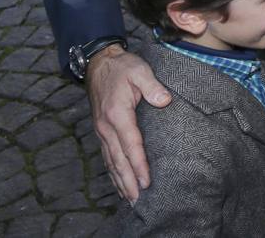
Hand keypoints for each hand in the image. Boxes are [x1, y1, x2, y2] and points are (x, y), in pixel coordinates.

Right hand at [87, 45, 171, 201]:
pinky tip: (120, 182)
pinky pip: (106, 156)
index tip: (147, 180)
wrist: (99, 63)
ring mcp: (102, 130)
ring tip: (130, 199)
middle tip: (139, 200)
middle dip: (128, 181)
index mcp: (117, 114)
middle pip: (118, 160)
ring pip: (110, 161)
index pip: (130, 144)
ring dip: (120, 181)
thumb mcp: (140, 70)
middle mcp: (106, 127)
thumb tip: (164, 100)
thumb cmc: (123, 67)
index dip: (139, 164)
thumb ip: (152, 86)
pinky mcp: (102, 131)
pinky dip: (113, 172)